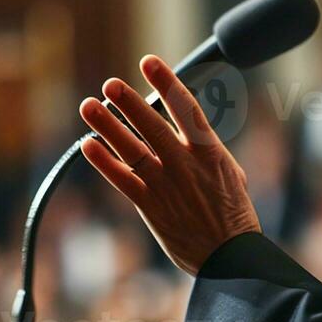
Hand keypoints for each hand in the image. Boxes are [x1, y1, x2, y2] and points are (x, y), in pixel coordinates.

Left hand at [79, 55, 260, 275]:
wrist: (232, 259)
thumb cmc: (234, 217)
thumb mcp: (231, 175)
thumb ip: (206, 152)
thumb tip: (192, 134)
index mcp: (210, 152)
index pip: (185, 108)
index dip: (166, 82)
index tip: (148, 62)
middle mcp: (185, 164)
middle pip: (152, 125)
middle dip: (129, 102)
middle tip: (110, 84)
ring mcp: (166, 185)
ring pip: (131, 149)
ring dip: (108, 126)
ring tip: (89, 105)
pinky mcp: (150, 206)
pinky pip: (122, 179)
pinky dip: (103, 161)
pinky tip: (88, 144)